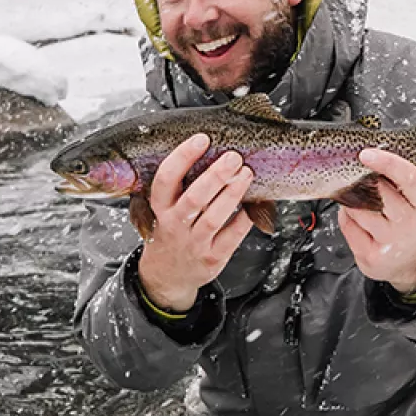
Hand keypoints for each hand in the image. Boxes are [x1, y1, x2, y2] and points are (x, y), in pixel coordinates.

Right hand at [137, 134, 254, 310]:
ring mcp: (194, 244)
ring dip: (232, 194)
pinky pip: (231, 237)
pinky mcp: (212, 258)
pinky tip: (255, 203)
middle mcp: (175, 225)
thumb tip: (211, 152)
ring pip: (214, 218)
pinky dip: (244, 219)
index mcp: (161, 208)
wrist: (167, 276)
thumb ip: (180, 187)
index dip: (182, 157)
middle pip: (194, 198)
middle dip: (215, 176)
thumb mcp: (163, 210)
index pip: (166, 179)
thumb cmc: (171, 233)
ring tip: (246, 174)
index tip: (201, 139)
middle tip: (233, 157)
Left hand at [337, 149, 415, 293]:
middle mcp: (408, 222)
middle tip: (359, 180)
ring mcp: (389, 240)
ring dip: (352, 202)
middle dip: (363, 182)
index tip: (366, 154)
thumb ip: (397, 182)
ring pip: (358, 209)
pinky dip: (347, 219)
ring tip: (361, 206)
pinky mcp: (371, 254)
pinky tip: (357, 222)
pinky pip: (348, 226)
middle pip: (377, 192)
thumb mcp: (415, 201)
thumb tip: (367, 160)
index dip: (387, 162)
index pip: (408, 177)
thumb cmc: (408, 225)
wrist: (411, 262)